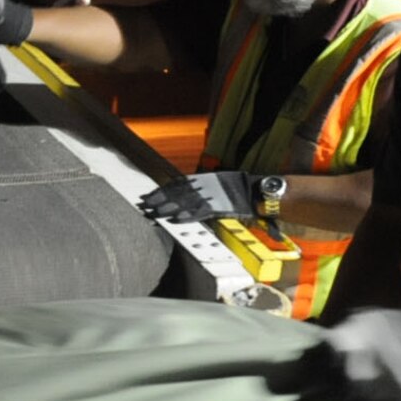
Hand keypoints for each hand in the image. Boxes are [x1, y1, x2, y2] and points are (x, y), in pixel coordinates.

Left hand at [138, 171, 252, 221]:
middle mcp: (204, 186)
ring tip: (154, 213)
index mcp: (204, 180)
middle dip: (160, 199)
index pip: (177, 184)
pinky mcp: (219, 207)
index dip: (162, 190)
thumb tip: (187, 197)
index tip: (149, 196)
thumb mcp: (218, 184)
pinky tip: (175, 220)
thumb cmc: (239, 188)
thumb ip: (203, 190)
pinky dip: (187, 217)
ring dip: (168, 208)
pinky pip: (200, 213)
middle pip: (177, 192)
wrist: (256, 189)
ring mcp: (211, 196)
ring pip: (184, 202)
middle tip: (144, 205)